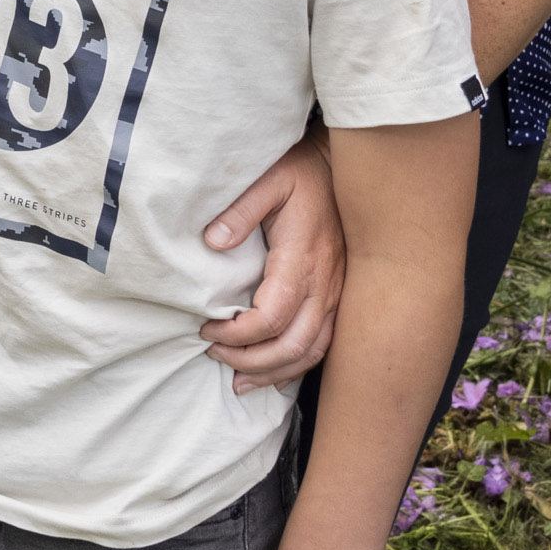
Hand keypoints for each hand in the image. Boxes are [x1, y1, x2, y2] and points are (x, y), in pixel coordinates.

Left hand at [201, 125, 346, 390]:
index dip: (237, 334)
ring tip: (241, 381)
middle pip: (292, 345)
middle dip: (251, 361)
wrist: (343, 168)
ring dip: (275, 372)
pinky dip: (300, 365)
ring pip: (312, 350)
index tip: (207, 328)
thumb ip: (239, 211)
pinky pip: (325, 341)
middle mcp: (324, 285)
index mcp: (301, 262)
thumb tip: (212, 242)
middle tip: (216, 356)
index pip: (270, 319)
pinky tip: (279, 376)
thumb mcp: (268, 180)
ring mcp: (336, 293)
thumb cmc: (302, 173)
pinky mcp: (339, 294)